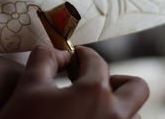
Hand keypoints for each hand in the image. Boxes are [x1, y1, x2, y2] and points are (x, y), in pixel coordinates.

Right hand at [0, 46, 148, 118]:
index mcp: (95, 94)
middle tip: (91, 82)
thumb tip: (59, 52)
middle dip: (115, 78)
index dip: (82, 54)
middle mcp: (115, 116)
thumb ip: (45, 57)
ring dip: (116, 104)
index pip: (96, 62)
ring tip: (89, 106)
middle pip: (136, 87)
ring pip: (134, 114)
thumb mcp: (28, 85)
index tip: (73, 57)